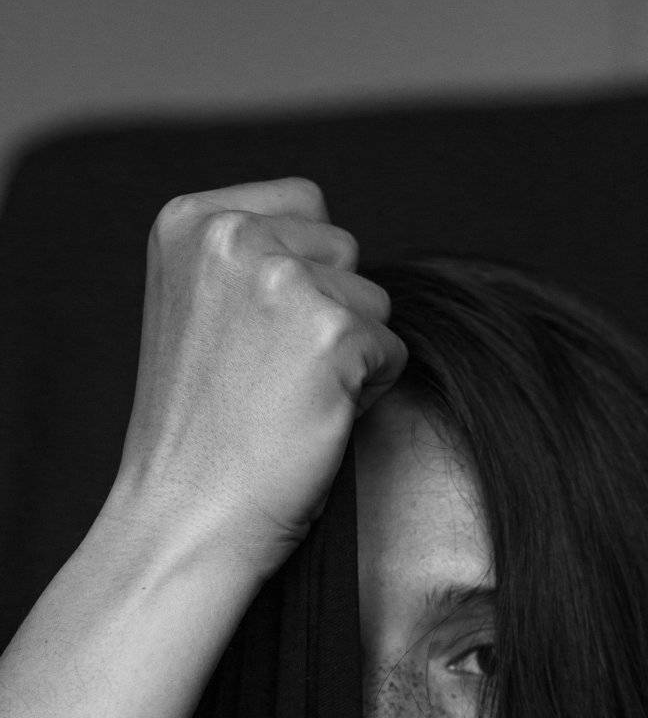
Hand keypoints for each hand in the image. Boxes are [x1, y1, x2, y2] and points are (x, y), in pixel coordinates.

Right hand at [112, 177, 407, 579]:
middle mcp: (231, 234)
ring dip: (351, 352)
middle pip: (345, 248)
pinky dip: (368, 392)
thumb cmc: (200, 432)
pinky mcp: (330, 334)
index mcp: (190, 220)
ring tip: (289, 398)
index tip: (256, 336)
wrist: (185, 515)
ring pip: (374, 299)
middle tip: (272, 376)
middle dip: (330, 310)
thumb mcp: (200, 311)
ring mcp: (280, 280)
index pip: (306, 202)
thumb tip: (336, 245)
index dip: (304, 273)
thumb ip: (252, 260)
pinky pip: (392, 350)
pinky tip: (312, 420)